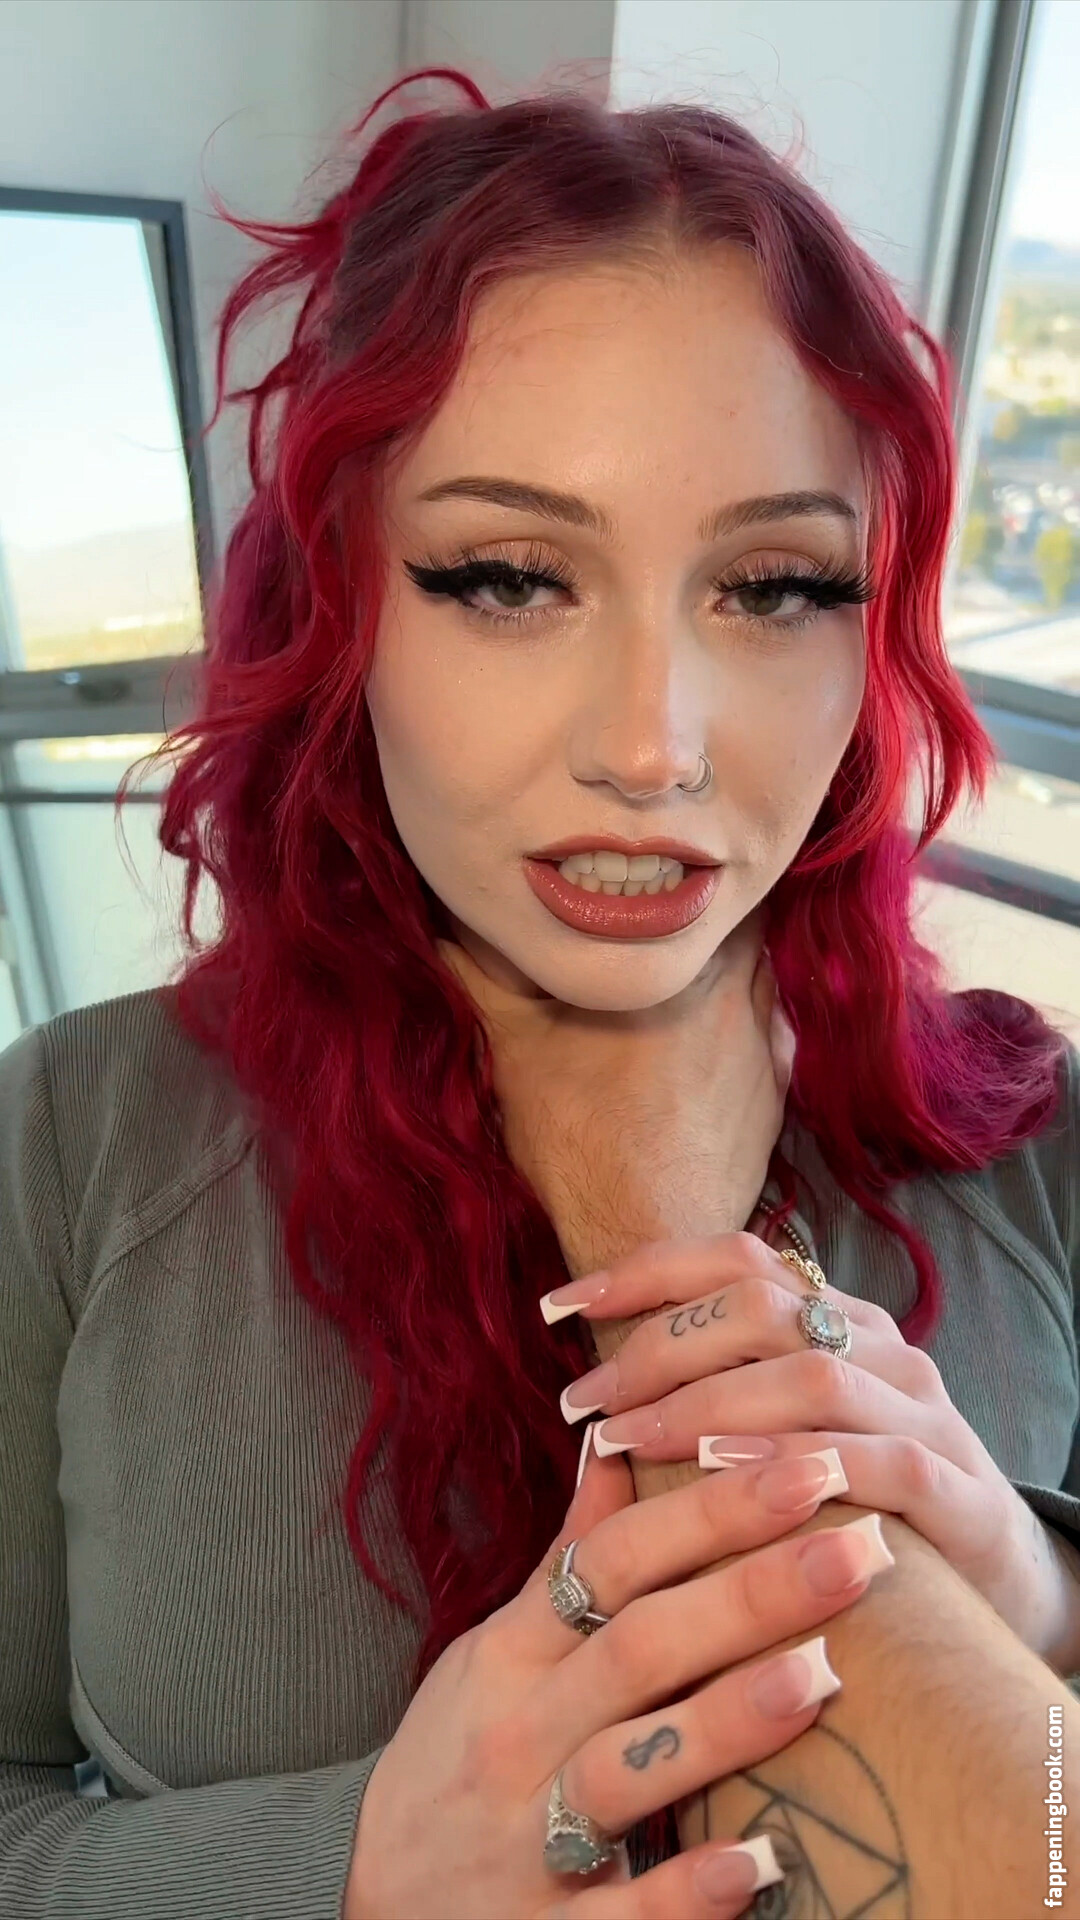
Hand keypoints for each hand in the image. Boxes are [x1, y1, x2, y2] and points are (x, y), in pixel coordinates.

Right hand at [344, 1438, 892, 1918]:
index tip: (805, 1467)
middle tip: (857, 1550)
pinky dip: (683, 1892)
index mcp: (513, 1653)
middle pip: (637, 1647)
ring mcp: (527, 1836)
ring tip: (822, 1674)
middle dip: (749, 1593)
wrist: (371, 1903)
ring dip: (725, 1721)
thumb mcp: (499, 1649)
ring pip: (629, 1769)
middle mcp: (520, 1733)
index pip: (612, 1560)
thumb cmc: (460, 1752)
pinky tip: (760, 1862)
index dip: (707, 1510)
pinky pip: (619, 1915)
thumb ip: (569, 1557)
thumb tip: (618, 1444)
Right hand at [438, 908, 795, 1277]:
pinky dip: (751, 1028)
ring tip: (689, 983)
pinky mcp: (778, 1093)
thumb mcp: (511, 1043)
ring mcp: (765, 1043)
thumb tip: (439, 931)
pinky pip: (775, 1035)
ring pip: (762, 979)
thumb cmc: (578, 1131)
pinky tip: (717, 1042)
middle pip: (741, 928)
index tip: (653, 883)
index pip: (705, 886)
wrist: (645, 1230)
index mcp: (677, 960)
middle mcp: (736, 989)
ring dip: (734, 973)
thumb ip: (479, 975)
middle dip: (708, 926)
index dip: (681, 881)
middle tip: (665, 931)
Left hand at [544, 1230, 1079, 1671]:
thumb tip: (596, 1382)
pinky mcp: (954, 1488)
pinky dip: (797, 1462)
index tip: (556, 1305)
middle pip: (761, 1308)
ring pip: (810, 1376)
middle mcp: (880, 1347)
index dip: (642, 1272)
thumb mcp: (788, 1427)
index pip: (735, 1259)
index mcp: (835, 1318)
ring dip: (706, 1404)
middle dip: (657, 1347)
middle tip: (584, 1401)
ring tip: (628, 1441)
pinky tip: (728, 1478)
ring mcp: (922, 1412)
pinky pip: (877, 1460)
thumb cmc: (857, 1498)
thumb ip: (717, 1391)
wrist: (999, 1576)